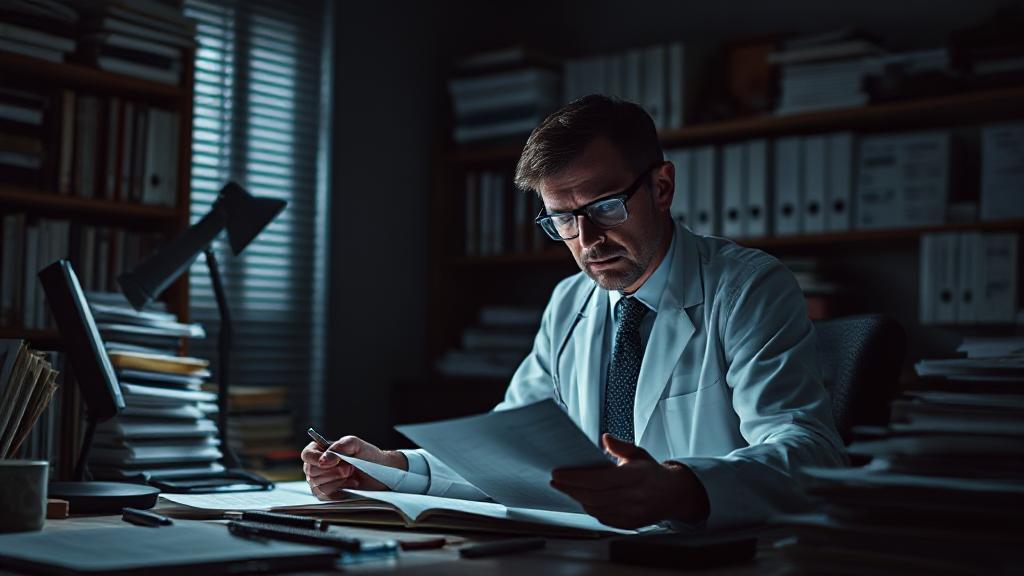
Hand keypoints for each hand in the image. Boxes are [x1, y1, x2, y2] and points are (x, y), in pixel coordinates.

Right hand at [300, 435, 407, 499]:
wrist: (380, 472)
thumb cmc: (367, 456)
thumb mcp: (355, 444)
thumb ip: (339, 446)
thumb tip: (324, 460)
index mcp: (320, 451)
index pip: (307, 455)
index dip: (316, 458)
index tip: (332, 460)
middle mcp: (317, 466)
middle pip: (311, 471)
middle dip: (333, 470)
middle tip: (349, 467)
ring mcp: (321, 482)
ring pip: (318, 484)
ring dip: (338, 479)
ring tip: (351, 474)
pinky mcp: (328, 495)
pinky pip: (325, 495)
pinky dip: (340, 489)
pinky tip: (352, 483)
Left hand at [550, 433, 709, 528]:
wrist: (674, 495)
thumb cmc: (652, 472)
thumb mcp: (639, 453)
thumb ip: (621, 446)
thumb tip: (605, 438)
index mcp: (637, 476)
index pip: (600, 479)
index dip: (576, 478)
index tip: (559, 473)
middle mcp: (635, 497)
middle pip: (594, 496)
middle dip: (571, 488)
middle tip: (556, 480)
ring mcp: (633, 513)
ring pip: (597, 509)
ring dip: (578, 498)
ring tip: (565, 488)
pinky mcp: (630, 524)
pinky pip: (603, 518)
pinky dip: (590, 508)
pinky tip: (582, 499)